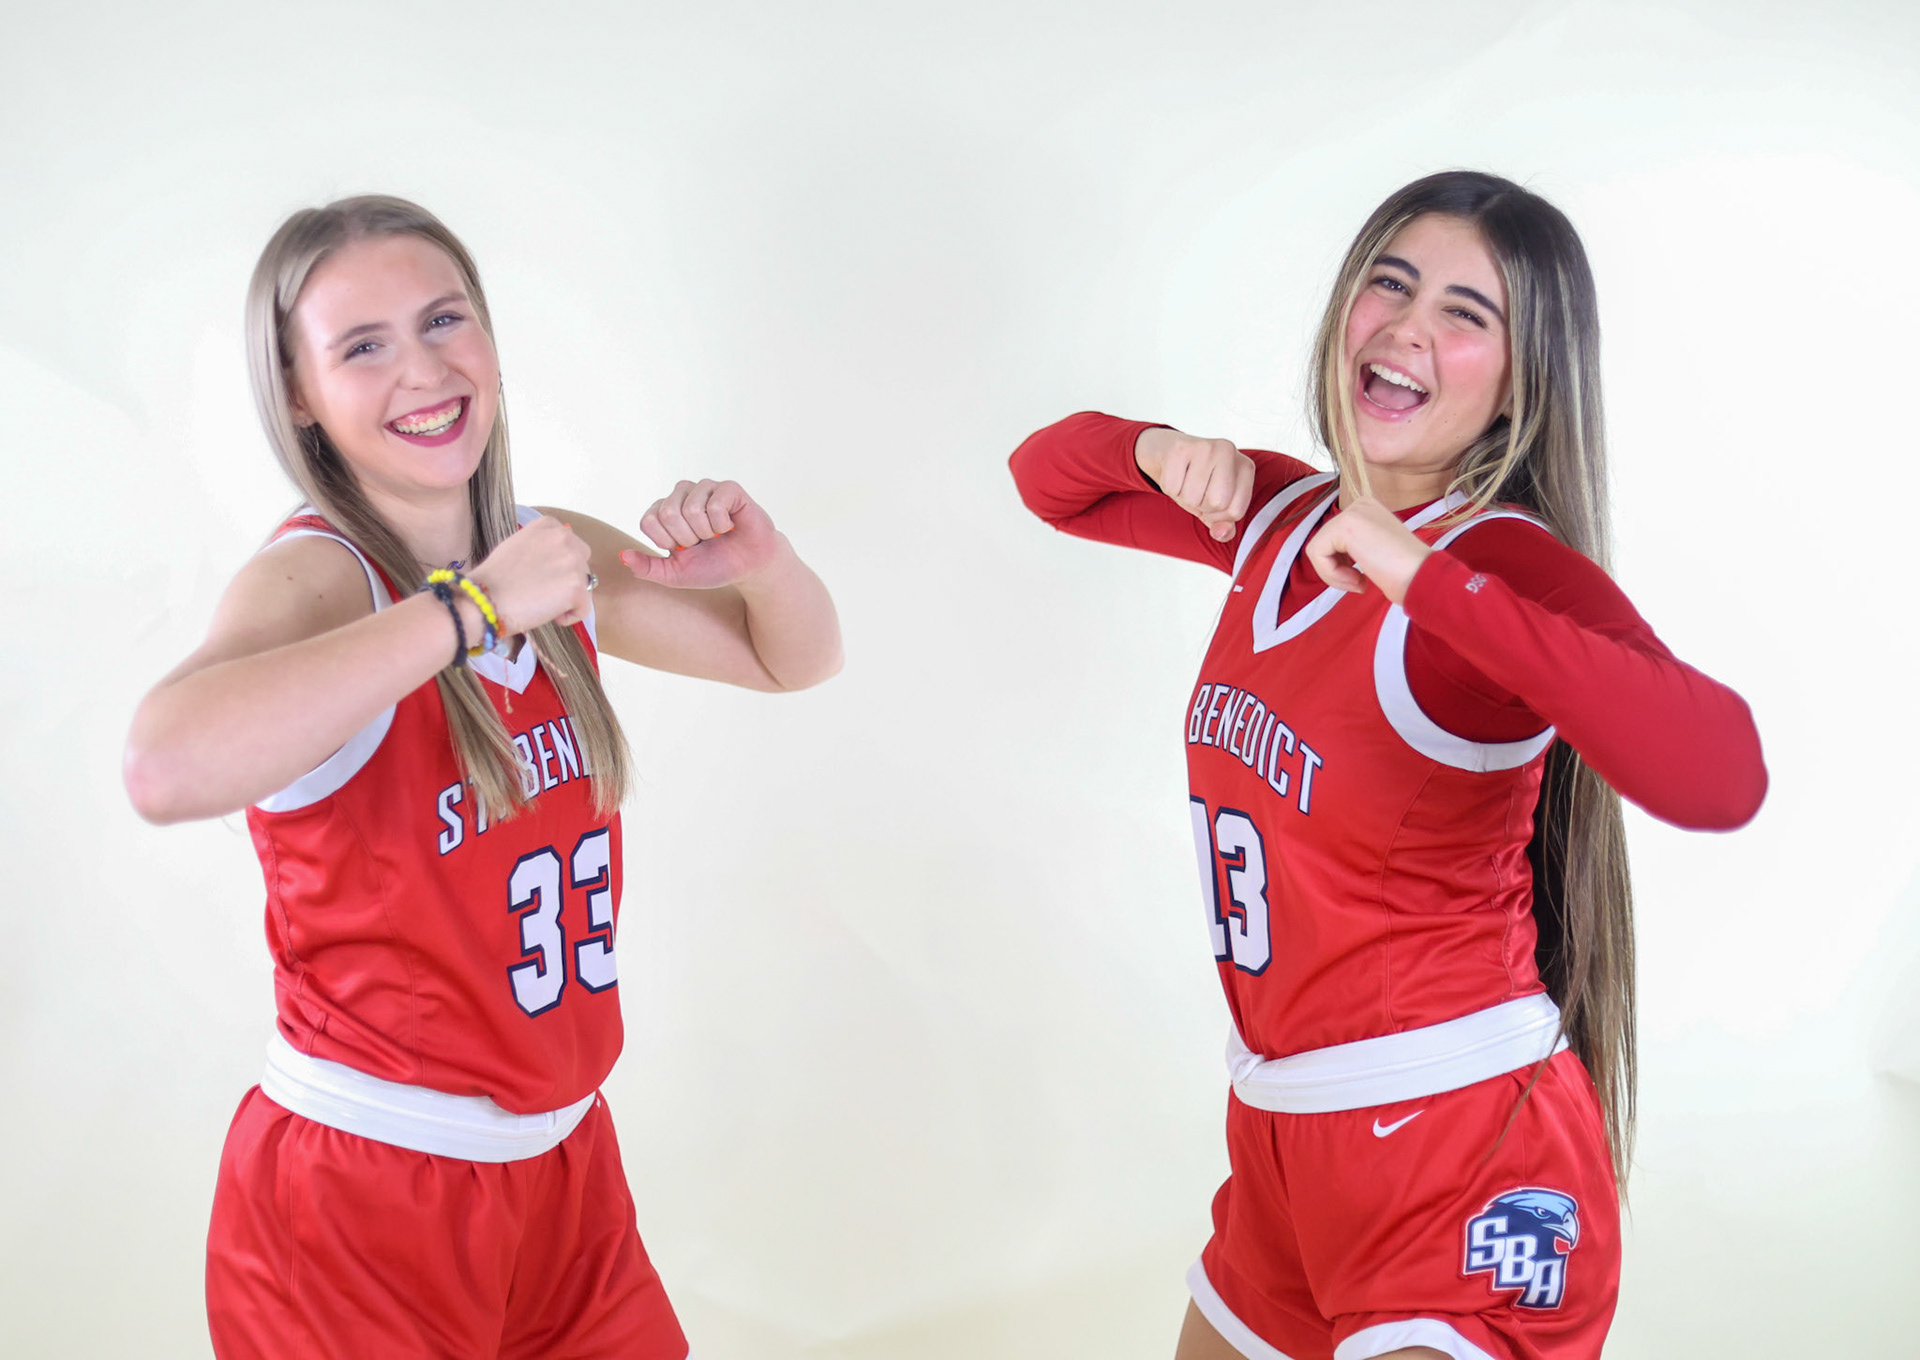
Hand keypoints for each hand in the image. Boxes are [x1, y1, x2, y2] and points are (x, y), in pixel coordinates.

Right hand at [467, 515, 593, 634]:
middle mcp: (564, 537)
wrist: (484, 597)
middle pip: (582, 563)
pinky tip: (548, 615)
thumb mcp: (517, 545)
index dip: (558, 565)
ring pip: (584, 586)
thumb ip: (540, 546)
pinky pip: (583, 608)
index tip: (541, 576)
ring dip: (567, 598)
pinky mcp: (577, 587)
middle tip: (543, 592)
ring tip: (541, 603)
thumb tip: (555, 561)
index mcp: (549, 525)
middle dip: (568, 579)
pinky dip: (569, 617)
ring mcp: (573, 561)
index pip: (570, 545)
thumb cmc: (494, 576)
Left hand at [623, 479, 782, 589]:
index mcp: (665, 510)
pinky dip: (722, 525)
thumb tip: (622, 556)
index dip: (667, 542)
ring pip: (692, 508)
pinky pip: (716, 504)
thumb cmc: (713, 566)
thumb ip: (648, 568)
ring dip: (706, 532)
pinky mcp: (729, 488)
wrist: (749, 567)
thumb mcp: (675, 574)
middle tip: (703, 542)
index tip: (683, 549)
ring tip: (716, 534)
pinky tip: (730, 526)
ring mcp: (705, 488)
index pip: (649, 520)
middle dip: (687, 538)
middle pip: (668, 513)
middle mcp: (682, 494)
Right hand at [1134, 427, 1254, 542]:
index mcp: (1245, 467)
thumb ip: (1224, 524)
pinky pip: (1172, 488)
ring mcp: (1205, 447)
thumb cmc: (1197, 479)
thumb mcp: (1216, 503)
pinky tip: (1175, 474)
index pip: (1235, 512)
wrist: (1169, 450)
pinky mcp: (1180, 448)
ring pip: (1192, 498)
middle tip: (1197, 490)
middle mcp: (1229, 451)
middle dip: (1202, 506)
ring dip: (1184, 497)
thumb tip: (1221, 534)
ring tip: (1185, 481)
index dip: (1219, 516)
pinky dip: (1170, 489)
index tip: (1213, 500)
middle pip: (1217, 504)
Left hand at [1303, 498, 1431, 602]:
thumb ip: (1354, 546)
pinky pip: (1316, 553)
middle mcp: (1360, 505)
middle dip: (1336, 570)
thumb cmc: (1405, 573)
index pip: (1334, 541)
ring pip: (1317, 549)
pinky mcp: (1345, 524)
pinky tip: (1357, 579)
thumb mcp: (1375, 551)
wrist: (1422, 577)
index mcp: (1368, 510)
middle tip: (1361, 582)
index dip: (1342, 566)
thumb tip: (1327, 555)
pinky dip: (1331, 574)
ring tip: (1360, 582)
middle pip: (1324, 543)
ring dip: (1335, 575)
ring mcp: (1353, 512)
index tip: (1363, 577)